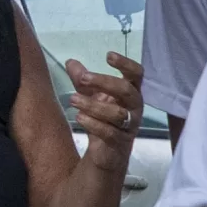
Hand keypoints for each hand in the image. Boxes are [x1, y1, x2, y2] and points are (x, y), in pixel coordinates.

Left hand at [64, 53, 143, 170]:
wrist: (106, 151)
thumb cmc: (103, 118)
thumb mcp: (91, 96)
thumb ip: (82, 80)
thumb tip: (70, 61)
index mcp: (131, 92)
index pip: (136, 74)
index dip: (125, 64)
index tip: (108, 56)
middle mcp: (135, 107)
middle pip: (126, 90)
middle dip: (104, 82)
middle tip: (83, 78)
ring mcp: (130, 125)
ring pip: (117, 113)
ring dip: (93, 105)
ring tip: (73, 99)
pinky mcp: (120, 142)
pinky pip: (110, 132)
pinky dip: (93, 124)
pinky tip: (79, 117)